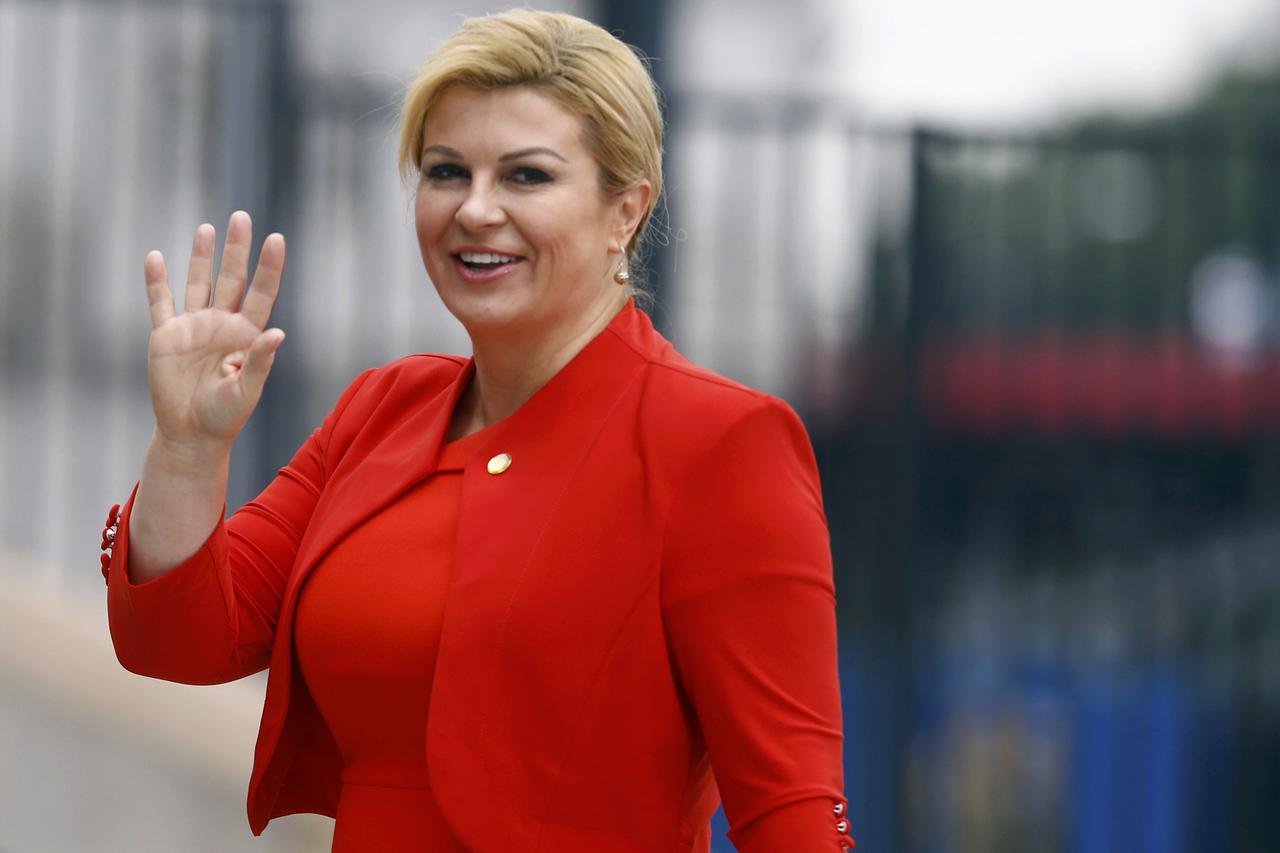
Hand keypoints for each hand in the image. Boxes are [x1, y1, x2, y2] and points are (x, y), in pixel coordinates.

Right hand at [144, 211, 285, 459]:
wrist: (190, 434)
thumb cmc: (225, 417)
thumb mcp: (246, 392)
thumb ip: (260, 363)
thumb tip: (278, 334)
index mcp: (247, 335)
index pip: (261, 293)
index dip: (269, 267)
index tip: (276, 239)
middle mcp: (222, 324)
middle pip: (231, 279)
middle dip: (237, 249)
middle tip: (242, 216)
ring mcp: (193, 327)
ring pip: (198, 283)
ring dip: (201, 257)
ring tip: (207, 228)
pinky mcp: (165, 335)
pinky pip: (160, 302)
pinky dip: (157, 281)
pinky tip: (157, 257)